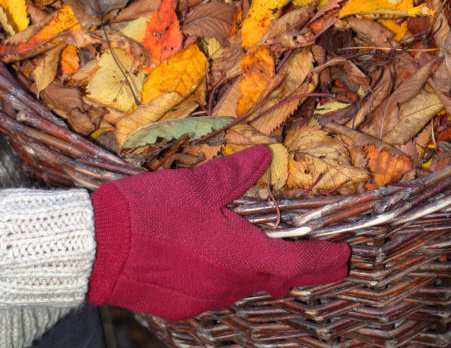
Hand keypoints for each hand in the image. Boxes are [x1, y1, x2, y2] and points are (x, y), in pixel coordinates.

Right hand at [87, 145, 348, 320]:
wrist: (95, 249)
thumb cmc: (150, 213)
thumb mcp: (198, 185)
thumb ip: (236, 173)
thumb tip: (266, 155)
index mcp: (241, 255)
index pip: (295, 262)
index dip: (323, 260)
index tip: (344, 258)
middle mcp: (228, 285)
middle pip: (276, 279)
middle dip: (304, 272)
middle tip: (330, 266)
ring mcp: (203, 300)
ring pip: (247, 288)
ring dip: (266, 275)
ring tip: (281, 262)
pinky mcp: (180, 306)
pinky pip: (219, 293)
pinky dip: (233, 280)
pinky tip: (228, 266)